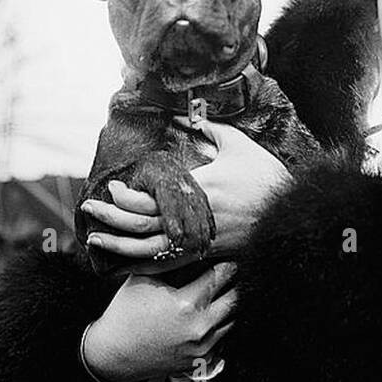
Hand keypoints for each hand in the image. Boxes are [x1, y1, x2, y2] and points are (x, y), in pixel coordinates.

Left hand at [79, 120, 292, 266]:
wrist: (291, 214)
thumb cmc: (265, 177)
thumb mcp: (239, 146)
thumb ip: (212, 129)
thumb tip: (187, 115)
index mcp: (199, 191)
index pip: (151, 199)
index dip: (126, 198)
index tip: (114, 190)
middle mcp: (194, 220)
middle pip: (142, 226)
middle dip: (112, 220)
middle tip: (90, 210)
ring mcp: (199, 241)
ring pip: (149, 251)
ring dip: (118, 246)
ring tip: (94, 241)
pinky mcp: (206, 255)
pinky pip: (169, 266)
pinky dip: (144, 266)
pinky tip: (126, 264)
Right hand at [82, 262, 236, 381]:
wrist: (112, 354)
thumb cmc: (126, 312)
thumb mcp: (144, 279)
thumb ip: (169, 261)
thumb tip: (189, 243)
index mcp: (187, 303)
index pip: (222, 275)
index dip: (226, 263)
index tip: (227, 257)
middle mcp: (199, 326)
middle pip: (234, 298)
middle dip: (233, 283)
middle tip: (230, 274)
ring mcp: (201, 346)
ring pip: (232, 320)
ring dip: (229, 305)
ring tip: (222, 293)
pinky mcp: (199, 360)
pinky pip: (222, 340)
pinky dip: (220, 327)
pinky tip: (212, 316)